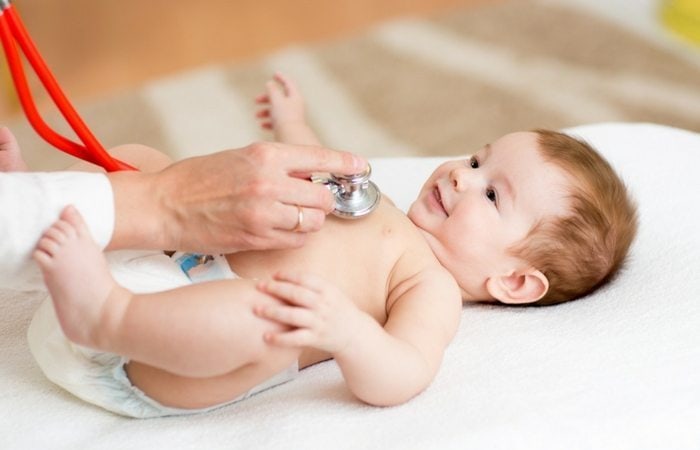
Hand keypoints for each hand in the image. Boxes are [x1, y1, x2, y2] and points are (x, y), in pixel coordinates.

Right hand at [108, 141, 366, 252]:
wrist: (165, 204)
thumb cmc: (201, 178)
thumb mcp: (241, 157)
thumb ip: (277, 164)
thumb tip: (310, 171)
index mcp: (266, 154)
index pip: (321, 158)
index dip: (347, 164)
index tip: (363, 167)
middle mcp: (269, 182)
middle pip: (323, 197)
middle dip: (324, 201)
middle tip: (316, 202)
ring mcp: (263, 213)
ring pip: (312, 223)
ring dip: (310, 222)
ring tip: (296, 218)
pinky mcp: (255, 238)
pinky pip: (294, 241)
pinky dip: (296, 238)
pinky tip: (282, 230)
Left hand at [253, 270, 361, 353]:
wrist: (355, 335)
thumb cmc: (338, 311)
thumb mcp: (331, 293)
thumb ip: (313, 286)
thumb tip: (285, 276)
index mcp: (328, 290)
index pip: (305, 278)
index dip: (288, 275)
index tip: (273, 275)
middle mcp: (324, 304)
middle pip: (297, 294)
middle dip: (276, 289)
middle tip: (259, 286)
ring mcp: (320, 322)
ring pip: (294, 315)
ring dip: (274, 311)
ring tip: (257, 309)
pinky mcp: (317, 338)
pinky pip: (296, 338)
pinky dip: (281, 338)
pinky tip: (266, 337)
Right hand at [255, 72, 305, 131]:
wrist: (291, 138)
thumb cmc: (284, 117)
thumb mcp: (276, 100)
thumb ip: (272, 90)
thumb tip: (269, 84)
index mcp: (295, 97)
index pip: (289, 84)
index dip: (282, 78)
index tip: (274, 74)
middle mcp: (295, 106)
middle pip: (279, 98)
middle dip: (266, 98)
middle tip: (255, 100)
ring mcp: (291, 117)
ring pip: (276, 111)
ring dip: (265, 112)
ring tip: (257, 116)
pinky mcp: (288, 128)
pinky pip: (277, 122)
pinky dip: (269, 122)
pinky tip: (262, 125)